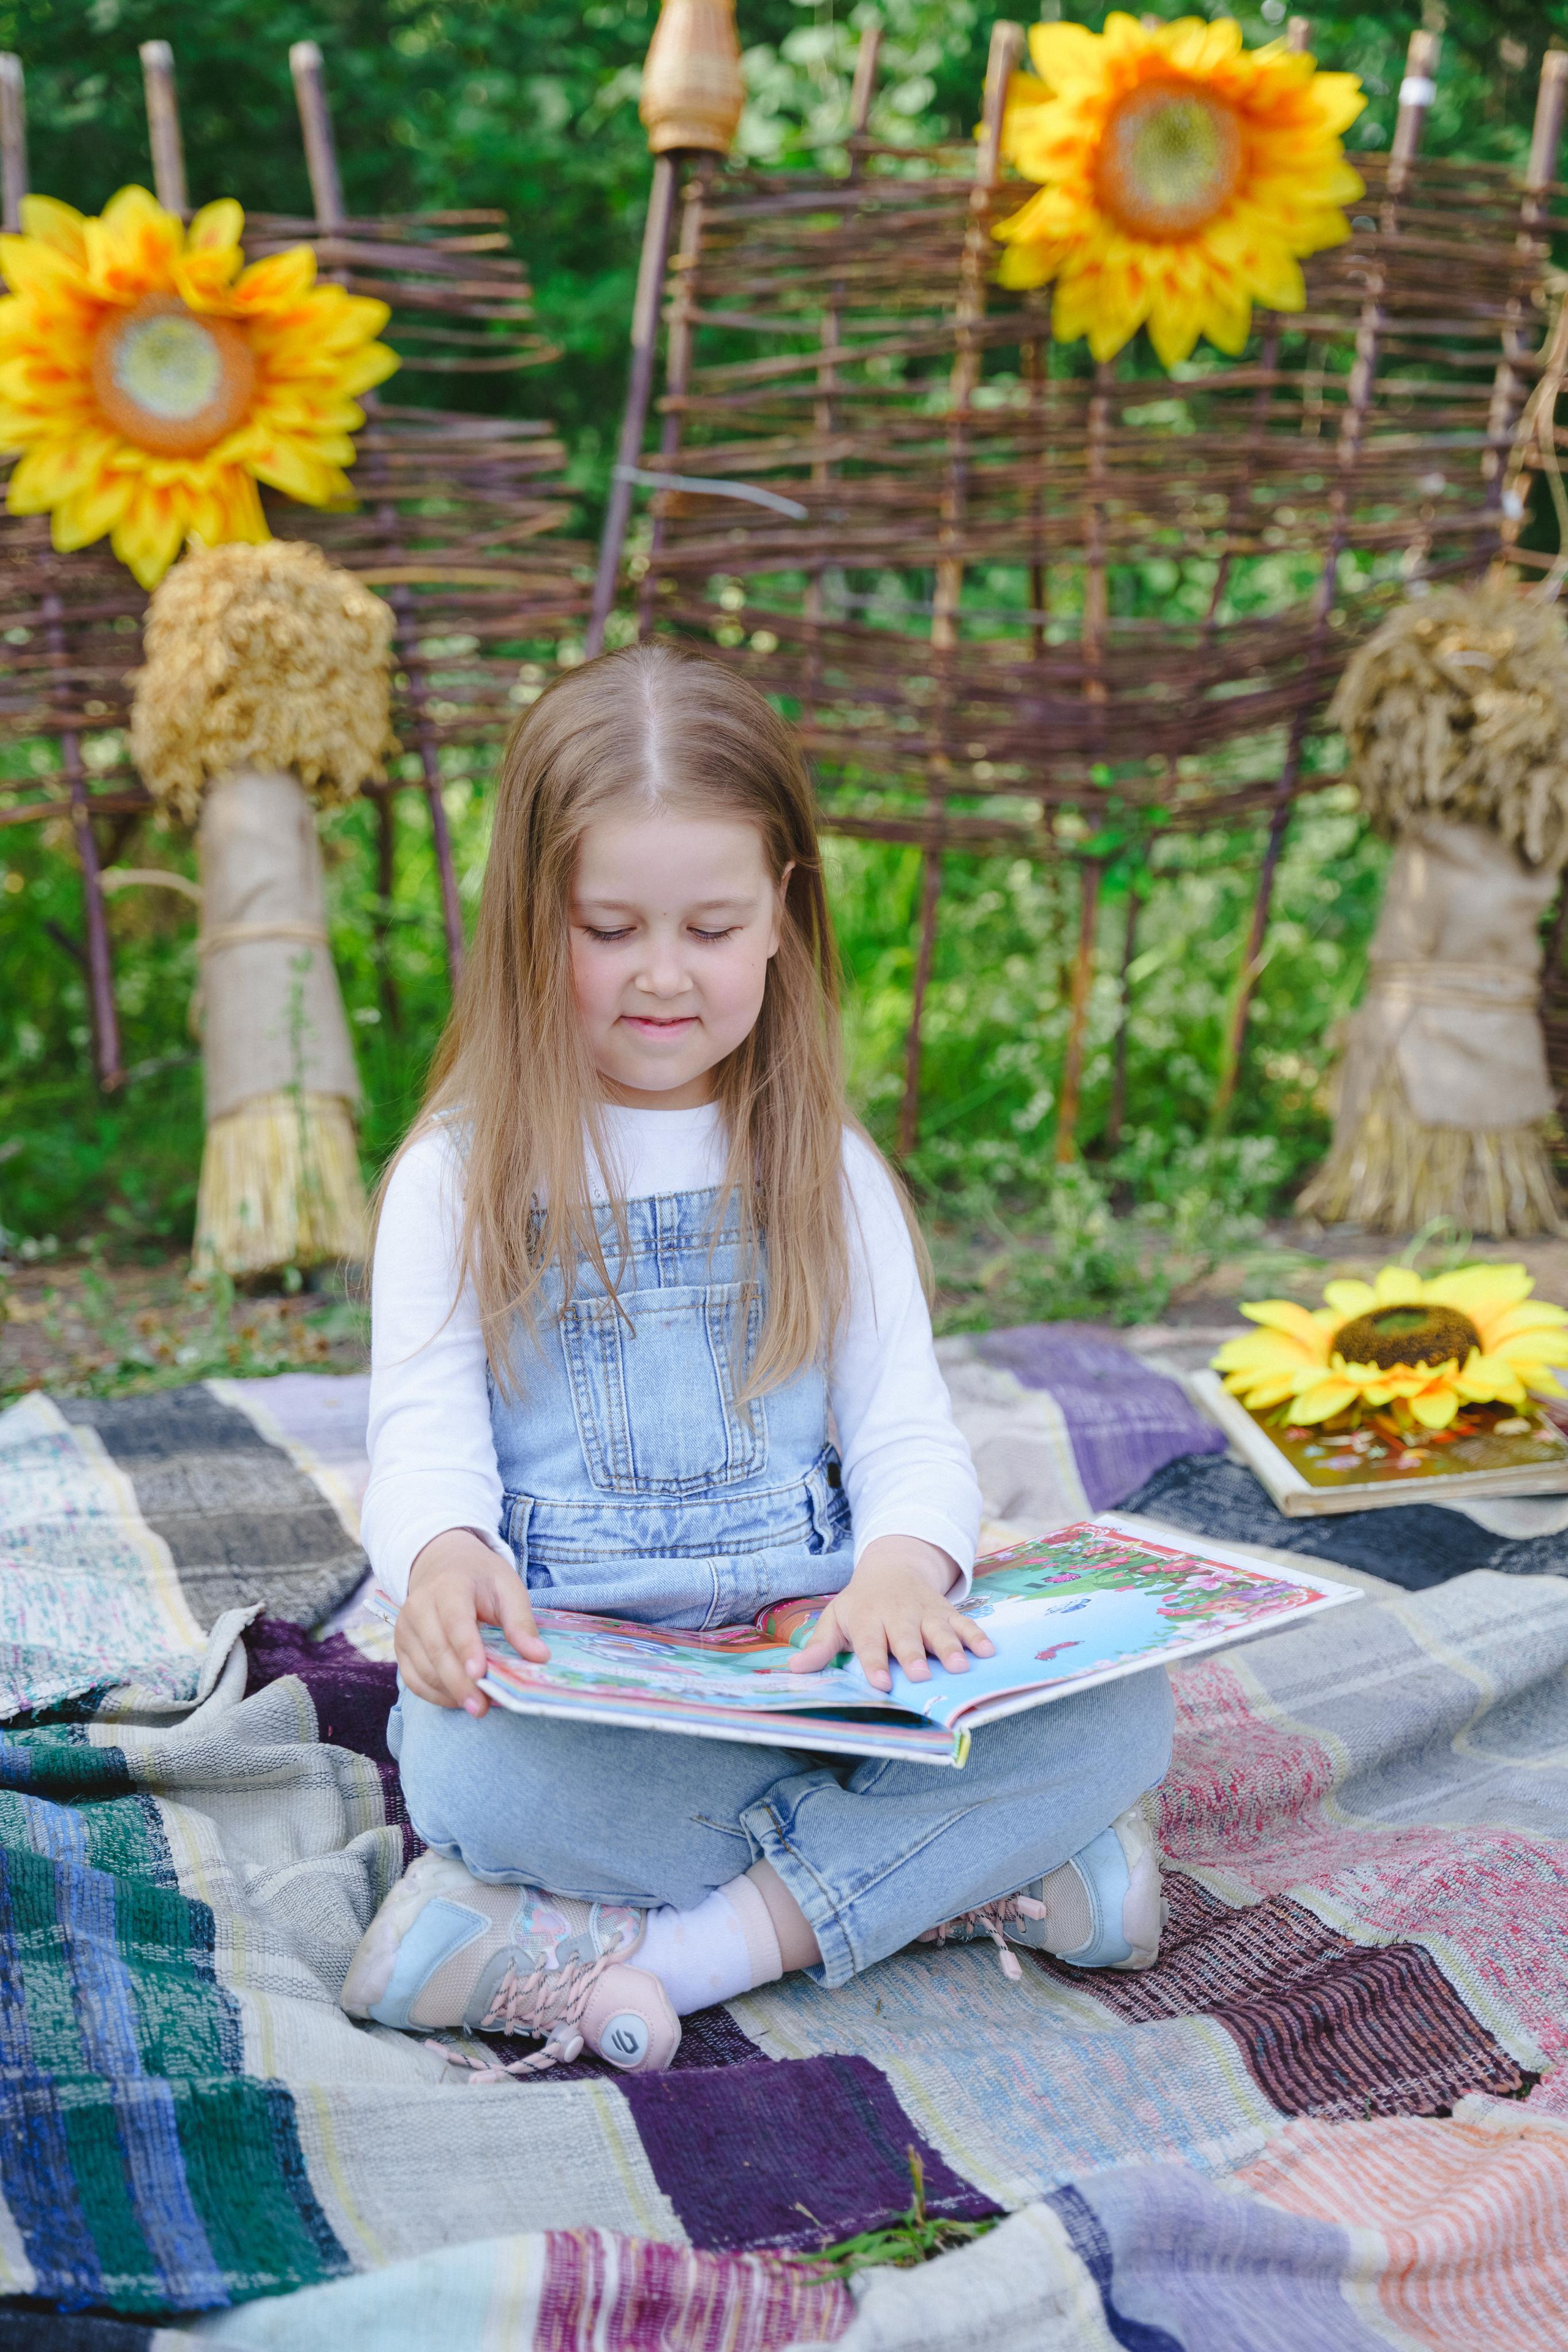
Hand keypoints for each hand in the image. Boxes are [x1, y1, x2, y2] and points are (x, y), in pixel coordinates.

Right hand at [395, 1528, 549, 1715]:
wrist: (443, 1565)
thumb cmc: (480, 1579)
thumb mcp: (508, 1588)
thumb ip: (521, 1621)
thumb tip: (538, 1657)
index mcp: (448, 1586)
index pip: (455, 1621)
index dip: (466, 1649)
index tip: (479, 1674)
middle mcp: (419, 1606)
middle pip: (436, 1650)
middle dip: (459, 1683)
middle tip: (482, 1707)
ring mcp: (405, 1628)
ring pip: (423, 1669)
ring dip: (449, 1692)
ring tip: (478, 1706)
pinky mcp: (400, 1647)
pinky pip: (413, 1679)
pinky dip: (435, 1694)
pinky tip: (458, 1700)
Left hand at [791, 1536, 993, 1692]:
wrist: (893, 1567)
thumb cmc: (861, 1604)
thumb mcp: (836, 1619)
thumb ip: (821, 1646)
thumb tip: (795, 1669)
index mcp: (867, 1619)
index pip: (870, 1643)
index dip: (875, 1662)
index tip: (882, 1682)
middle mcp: (897, 1615)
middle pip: (906, 1637)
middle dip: (914, 1655)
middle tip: (921, 1676)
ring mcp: (925, 1612)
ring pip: (938, 1630)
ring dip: (949, 1648)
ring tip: (959, 1667)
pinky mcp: (946, 1611)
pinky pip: (964, 1622)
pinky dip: (976, 1636)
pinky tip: (988, 1651)